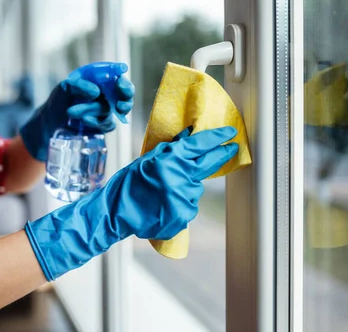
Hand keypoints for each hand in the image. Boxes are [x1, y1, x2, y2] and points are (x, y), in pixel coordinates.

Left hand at [20, 62, 133, 161]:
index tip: (119, 84)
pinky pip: (107, 125)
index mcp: (100, 80)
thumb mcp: (64, 87)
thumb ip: (78, 85)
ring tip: (72, 112)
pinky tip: (85, 120)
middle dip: (125, 98)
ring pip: (110, 110)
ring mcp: (106, 111)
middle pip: (125, 95)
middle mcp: (106, 94)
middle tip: (119, 104)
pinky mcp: (102, 125)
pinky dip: (96, 122)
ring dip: (92, 110)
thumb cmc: (59, 100)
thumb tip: (96, 92)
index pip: (118, 77)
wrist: (50, 122)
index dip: (123, 81)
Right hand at [25, 126, 238, 280]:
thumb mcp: (146, 159)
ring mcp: (184, 198)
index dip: (217, 137)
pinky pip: (189, 205)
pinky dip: (181, 203)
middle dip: (222, 153)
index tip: (229, 132)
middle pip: (210, 162)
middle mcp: (181, 177)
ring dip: (187, 186)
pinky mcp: (184, 215)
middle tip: (231, 148)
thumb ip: (170, 149)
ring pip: (196, 187)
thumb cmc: (127, 184)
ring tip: (164, 191)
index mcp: (170, 159)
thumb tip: (189, 135)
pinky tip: (164, 204)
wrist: (116, 213)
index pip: (201, 144)